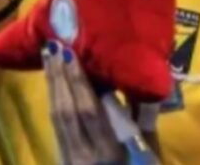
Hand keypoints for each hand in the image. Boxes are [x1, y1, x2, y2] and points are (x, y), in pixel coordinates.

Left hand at [43, 41, 161, 164]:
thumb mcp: (150, 156)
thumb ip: (142, 123)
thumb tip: (137, 86)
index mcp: (109, 153)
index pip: (89, 110)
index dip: (77, 81)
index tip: (70, 53)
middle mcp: (84, 155)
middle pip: (67, 110)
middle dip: (59, 77)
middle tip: (53, 45)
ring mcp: (71, 160)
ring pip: (57, 118)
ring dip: (53, 87)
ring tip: (49, 59)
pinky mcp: (64, 161)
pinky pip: (57, 129)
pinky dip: (55, 104)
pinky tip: (54, 88)